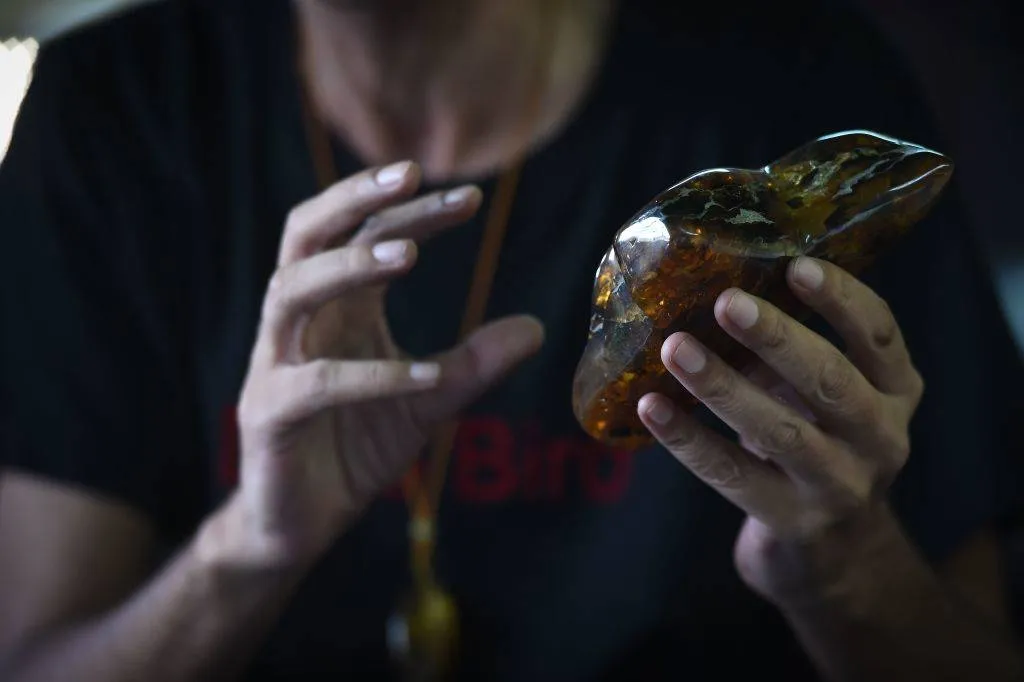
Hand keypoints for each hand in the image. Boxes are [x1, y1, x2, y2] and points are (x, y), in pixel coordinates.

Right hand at [225, 162, 543, 568]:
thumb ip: (474, 364)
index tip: (471, 198)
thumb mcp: (428, 401)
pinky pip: (317, 383)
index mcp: (337, 309)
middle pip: (305, 235)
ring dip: (349, 268)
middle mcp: (300, 323)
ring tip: (409, 257)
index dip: (414, 212)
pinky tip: (427, 377)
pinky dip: (374, 376)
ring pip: (291, 292)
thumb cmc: (354, 447)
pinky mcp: (270, 414)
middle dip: (353, 199)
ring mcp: (276, 364)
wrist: (301, 522)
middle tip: (410, 174)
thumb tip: (536, 327)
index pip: (366, 237)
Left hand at [636, 257, 923, 600]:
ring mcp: (841, 484)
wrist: (832, 548)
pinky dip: (688, 438)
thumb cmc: (817, 440)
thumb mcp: (821, 393)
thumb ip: (787, 352)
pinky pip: (733, 474)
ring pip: (781, 432)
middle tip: (727, 302)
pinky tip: (650, 407)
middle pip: (832, 382)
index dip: (841, 298)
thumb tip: (707, 291)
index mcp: (895, 389)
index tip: (795, 264)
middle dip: (778, 339)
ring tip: (675, 349)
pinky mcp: (793, 520)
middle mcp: (881, 436)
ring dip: (723, 386)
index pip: (878, 334)